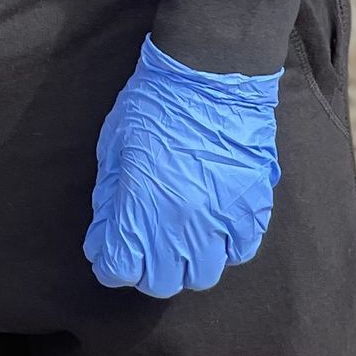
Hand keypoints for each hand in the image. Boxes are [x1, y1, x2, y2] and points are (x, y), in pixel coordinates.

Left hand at [84, 38, 280, 298]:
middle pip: (162, 282)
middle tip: (142, 245)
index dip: (109, 261)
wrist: (209, 73)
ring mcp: (222, 219)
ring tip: (178, 238)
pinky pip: (240, 251)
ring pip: (204, 274)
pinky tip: (212, 225)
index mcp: (141, 206)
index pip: (119, 268)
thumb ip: (108, 198)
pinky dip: (224, 246)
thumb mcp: (113, 146)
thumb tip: (102, 236)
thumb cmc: (152, 103)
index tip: (108, 250)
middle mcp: (182, 224)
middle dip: (145, 269)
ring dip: (186, 262)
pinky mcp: (253, 208)